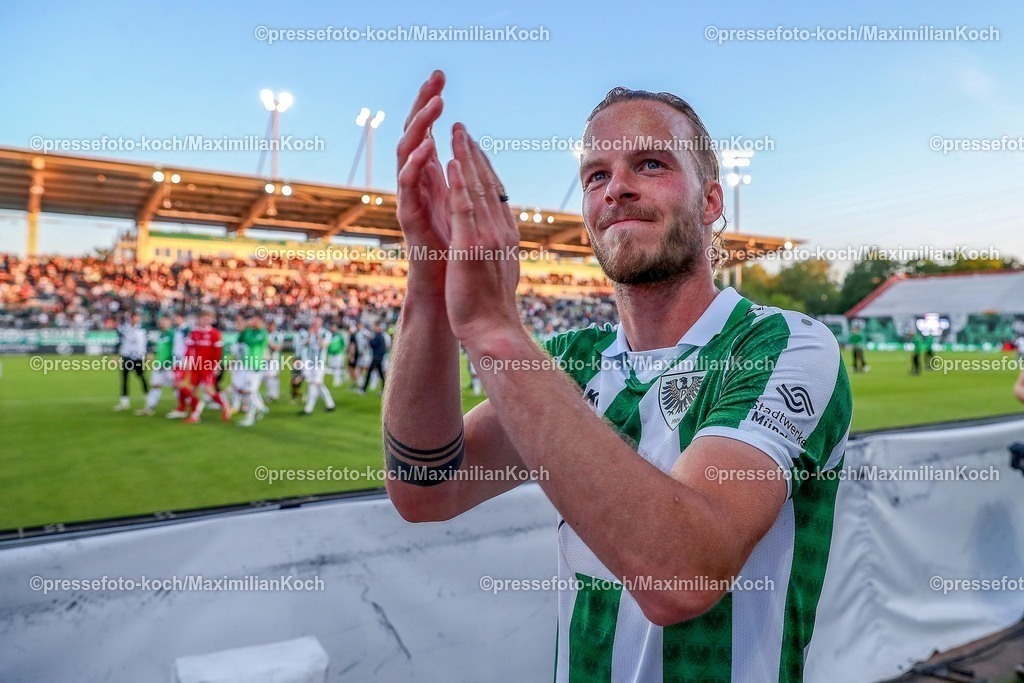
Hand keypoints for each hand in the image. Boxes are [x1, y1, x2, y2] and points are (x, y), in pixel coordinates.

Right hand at [396, 70, 450, 253]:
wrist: (444, 288)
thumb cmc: (455, 250)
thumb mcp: (464, 205)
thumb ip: (462, 179)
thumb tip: (468, 153)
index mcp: (430, 177)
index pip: (427, 129)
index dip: (430, 103)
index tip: (440, 76)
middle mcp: (416, 183)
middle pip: (414, 133)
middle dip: (422, 104)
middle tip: (434, 78)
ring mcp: (410, 198)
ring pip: (407, 153)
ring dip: (421, 127)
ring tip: (435, 104)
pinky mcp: (408, 218)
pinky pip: (408, 186)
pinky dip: (416, 164)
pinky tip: (428, 146)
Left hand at [444, 124, 522, 346]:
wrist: (493, 329)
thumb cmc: (492, 306)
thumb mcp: (499, 269)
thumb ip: (498, 249)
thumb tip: (499, 238)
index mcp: (505, 235)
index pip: (496, 195)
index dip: (484, 168)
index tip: (473, 148)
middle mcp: (500, 231)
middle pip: (489, 184)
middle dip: (474, 154)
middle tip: (462, 129)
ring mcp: (487, 237)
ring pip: (479, 188)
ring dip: (467, 157)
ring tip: (457, 132)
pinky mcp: (471, 245)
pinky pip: (465, 207)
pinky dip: (460, 182)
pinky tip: (452, 163)